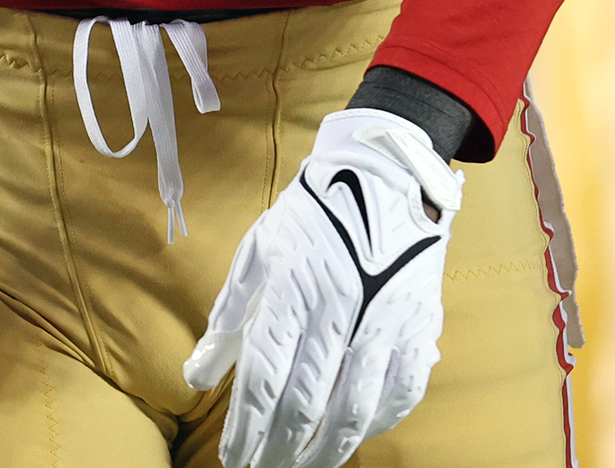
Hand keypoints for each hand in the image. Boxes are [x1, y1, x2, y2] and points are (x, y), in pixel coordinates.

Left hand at [182, 107, 462, 467]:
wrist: (384, 175)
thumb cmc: (312, 215)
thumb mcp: (258, 253)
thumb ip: (228, 318)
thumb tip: (196, 374)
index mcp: (291, 289)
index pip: (263, 378)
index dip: (246, 428)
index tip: (233, 459)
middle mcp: (338, 310)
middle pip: (304, 402)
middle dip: (279, 449)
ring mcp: (383, 321)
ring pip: (354, 407)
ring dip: (325, 451)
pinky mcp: (418, 326)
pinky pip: (400, 392)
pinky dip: (376, 424)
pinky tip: (354, 438)